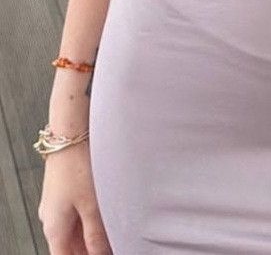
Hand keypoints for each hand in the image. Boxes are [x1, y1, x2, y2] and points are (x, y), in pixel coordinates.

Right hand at [37, 140, 111, 254]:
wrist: (70, 132)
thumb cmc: (77, 164)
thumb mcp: (92, 205)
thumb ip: (96, 235)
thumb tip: (100, 253)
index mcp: (53, 228)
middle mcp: (51, 218)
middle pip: (69, 247)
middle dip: (90, 249)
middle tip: (112, 245)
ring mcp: (57, 204)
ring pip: (74, 231)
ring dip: (91, 235)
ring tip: (115, 234)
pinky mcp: (64, 190)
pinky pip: (76, 214)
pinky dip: (90, 220)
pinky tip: (107, 217)